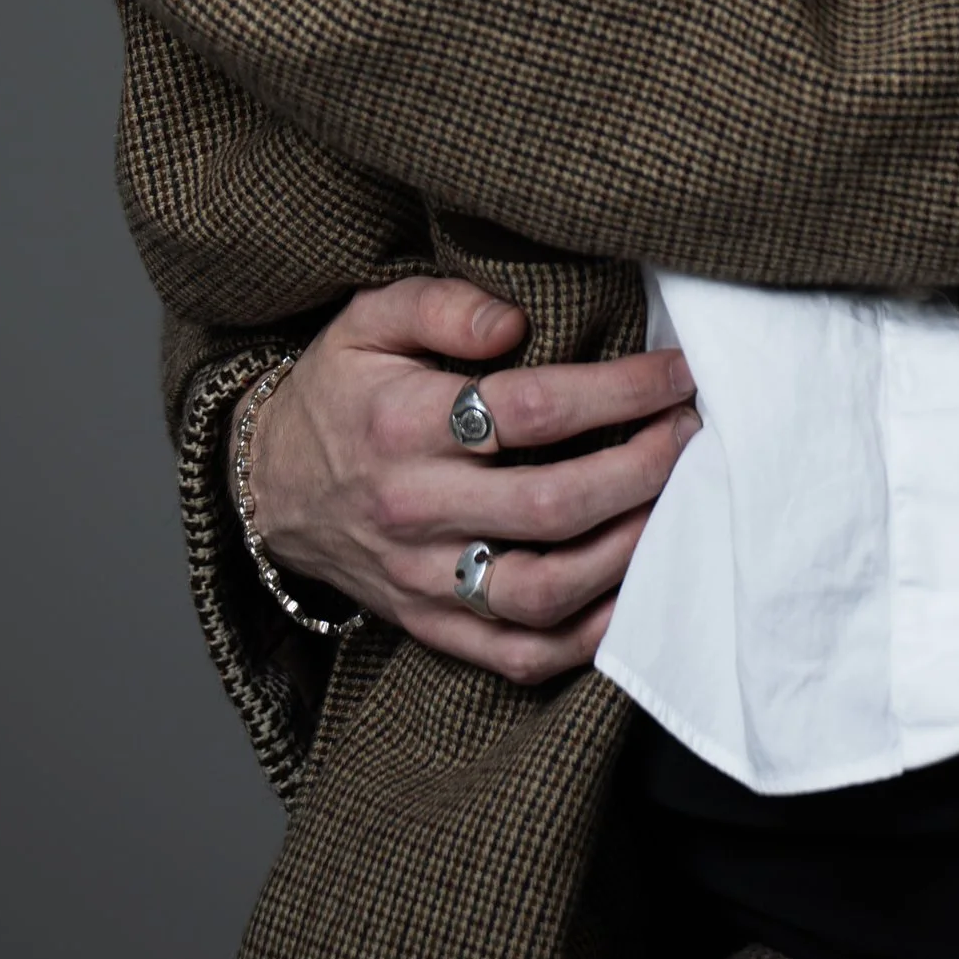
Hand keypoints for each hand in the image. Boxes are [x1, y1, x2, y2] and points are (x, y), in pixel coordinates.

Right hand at [236, 279, 698, 686]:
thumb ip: (441, 303)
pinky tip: (632, 592)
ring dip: (627, 552)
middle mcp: (415, 510)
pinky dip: (585, 638)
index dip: (620, 390)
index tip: (676, 372)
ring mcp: (423, 579)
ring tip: (675, 502)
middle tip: (690, 434)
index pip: (533, 409)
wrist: (268, 487)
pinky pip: (518, 655)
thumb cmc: (340, 391)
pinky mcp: (431, 626)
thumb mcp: (369, 319)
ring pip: (543, 591)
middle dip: (642, 468)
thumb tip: (513, 320)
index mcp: (403, 425)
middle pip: (553, 505)